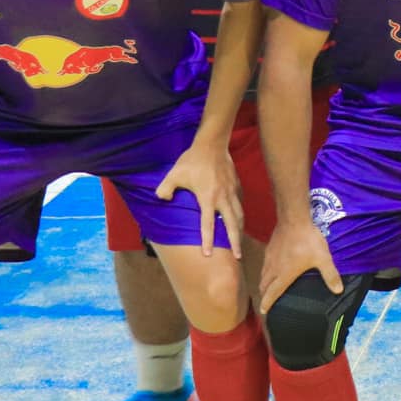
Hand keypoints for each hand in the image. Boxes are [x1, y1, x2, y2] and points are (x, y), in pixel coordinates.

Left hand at [154, 137, 242, 257]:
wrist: (212, 143)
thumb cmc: (192, 160)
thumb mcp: (174, 174)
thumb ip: (165, 189)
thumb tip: (161, 199)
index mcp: (207, 198)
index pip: (208, 224)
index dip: (207, 240)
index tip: (208, 254)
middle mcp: (222, 198)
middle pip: (232, 224)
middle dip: (235, 242)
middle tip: (238, 257)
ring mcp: (231, 191)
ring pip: (239, 215)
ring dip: (239, 230)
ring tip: (239, 241)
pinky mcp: (236, 185)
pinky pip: (239, 203)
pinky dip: (239, 214)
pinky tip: (238, 218)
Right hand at [259, 217, 339, 312]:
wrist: (294, 219)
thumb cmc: (308, 241)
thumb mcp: (323, 259)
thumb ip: (330, 275)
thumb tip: (339, 291)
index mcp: (284, 275)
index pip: (272, 293)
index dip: (267, 303)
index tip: (263, 311)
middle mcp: (274, 269)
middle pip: (264, 285)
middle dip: (264, 295)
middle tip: (266, 301)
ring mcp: (270, 258)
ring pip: (263, 275)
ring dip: (264, 283)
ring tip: (267, 288)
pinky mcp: (269, 248)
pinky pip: (265, 264)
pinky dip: (266, 271)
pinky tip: (271, 269)